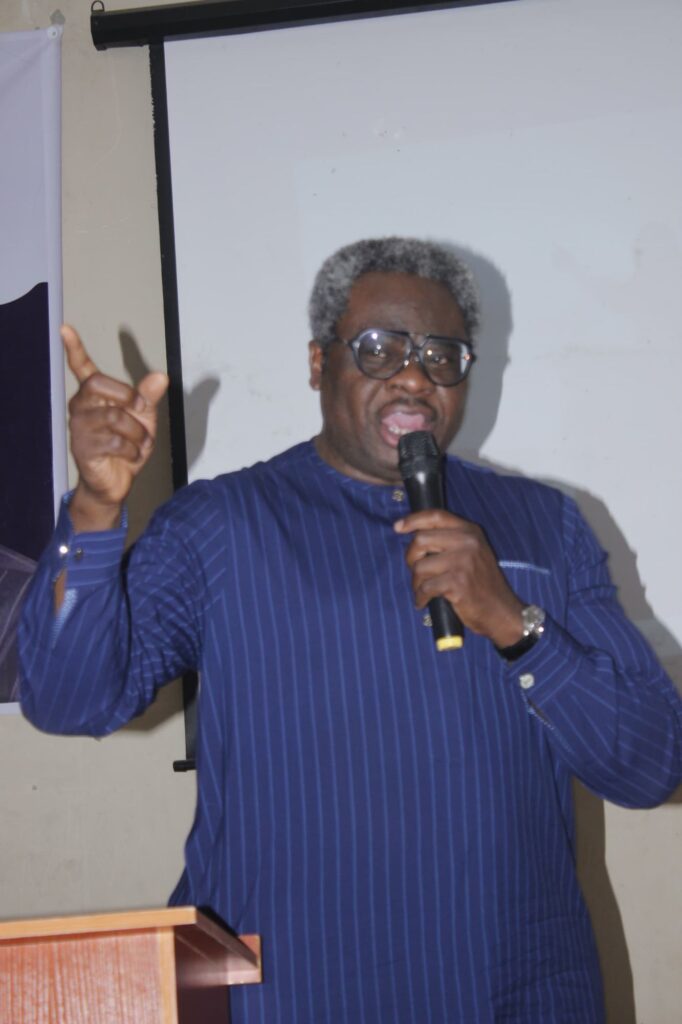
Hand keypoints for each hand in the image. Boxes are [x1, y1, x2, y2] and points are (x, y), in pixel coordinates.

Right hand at [62, 324, 168, 531]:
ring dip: (137, 433)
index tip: (65, 328)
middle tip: (140, 410)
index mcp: (95, 396)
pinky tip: (131, 456)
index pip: (82, 368)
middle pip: (99, 384)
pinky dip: (132, 450)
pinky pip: (115, 441)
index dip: (74, 348)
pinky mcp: (83, 448)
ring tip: (139, 443)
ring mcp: (79, 427)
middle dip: (128, 397)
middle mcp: (82, 407)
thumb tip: (161, 375)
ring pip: (115, 417)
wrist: (118, 482)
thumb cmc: (127, 446)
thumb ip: (149, 396)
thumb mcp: (144, 418)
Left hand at [394, 509, 524, 646]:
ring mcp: (463, 562)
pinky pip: (425, 587)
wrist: (501, 611)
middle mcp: (468, 543)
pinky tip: (425, 602)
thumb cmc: (481, 584)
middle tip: (416, 571)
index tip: (398, 527)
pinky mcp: (458, 583)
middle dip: (411, 558)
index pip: (436, 516)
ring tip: (424, 590)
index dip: (413, 519)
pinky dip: (420, 597)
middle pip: (421, 540)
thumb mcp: (473, 553)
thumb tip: (414, 535)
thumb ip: (450, 540)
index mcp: (470, 531)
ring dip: (416, 582)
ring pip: (419, 566)